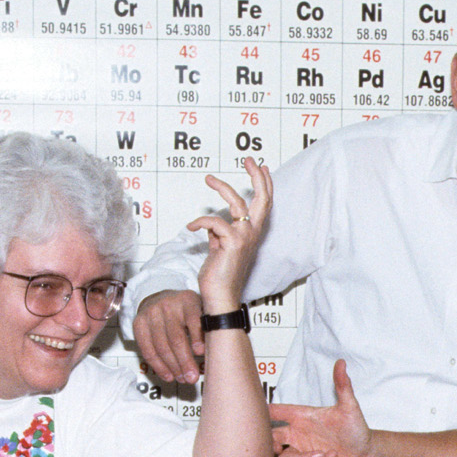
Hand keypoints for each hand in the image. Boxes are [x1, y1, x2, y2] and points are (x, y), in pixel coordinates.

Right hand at [134, 289, 204, 384]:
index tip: (200, 353)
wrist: (159, 299)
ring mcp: (151, 314)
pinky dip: (158, 366)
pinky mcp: (139, 323)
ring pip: (161, 346)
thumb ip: (207, 327)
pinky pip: (148, 349)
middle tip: (192, 377)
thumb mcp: (200, 310)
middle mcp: (168, 304)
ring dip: (172, 367)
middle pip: (176, 337)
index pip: (193, 319)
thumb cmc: (185, 310)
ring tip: (182, 378)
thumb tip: (214, 352)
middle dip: (184, 361)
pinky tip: (168, 375)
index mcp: (187, 300)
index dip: (197, 337)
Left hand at [192, 156, 271, 309]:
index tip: (260, 168)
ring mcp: (244, 237)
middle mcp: (252, 234)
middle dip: (257, 176)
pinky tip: (191, 225)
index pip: (264, 204)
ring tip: (209, 178)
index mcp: (252, 234)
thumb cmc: (219, 276)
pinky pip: (214, 222)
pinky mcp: (232, 242)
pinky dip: (200, 222)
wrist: (220, 296)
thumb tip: (212, 223)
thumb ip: (218, 235)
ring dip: (222, 187)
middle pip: (263, 199)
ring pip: (237, 203)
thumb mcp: (219, 249)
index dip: (264, 184)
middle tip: (248, 159)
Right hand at [270, 359, 373, 456]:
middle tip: (278, 444)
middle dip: (269, 442)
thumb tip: (341, 362)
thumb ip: (342, 385)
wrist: (365, 452)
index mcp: (302, 417)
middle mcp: (299, 435)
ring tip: (322, 452)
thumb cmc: (355, 428)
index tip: (258, 412)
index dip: (265, 412)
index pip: (277, 412)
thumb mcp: (349, 406)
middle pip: (271, 439)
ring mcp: (303, 452)